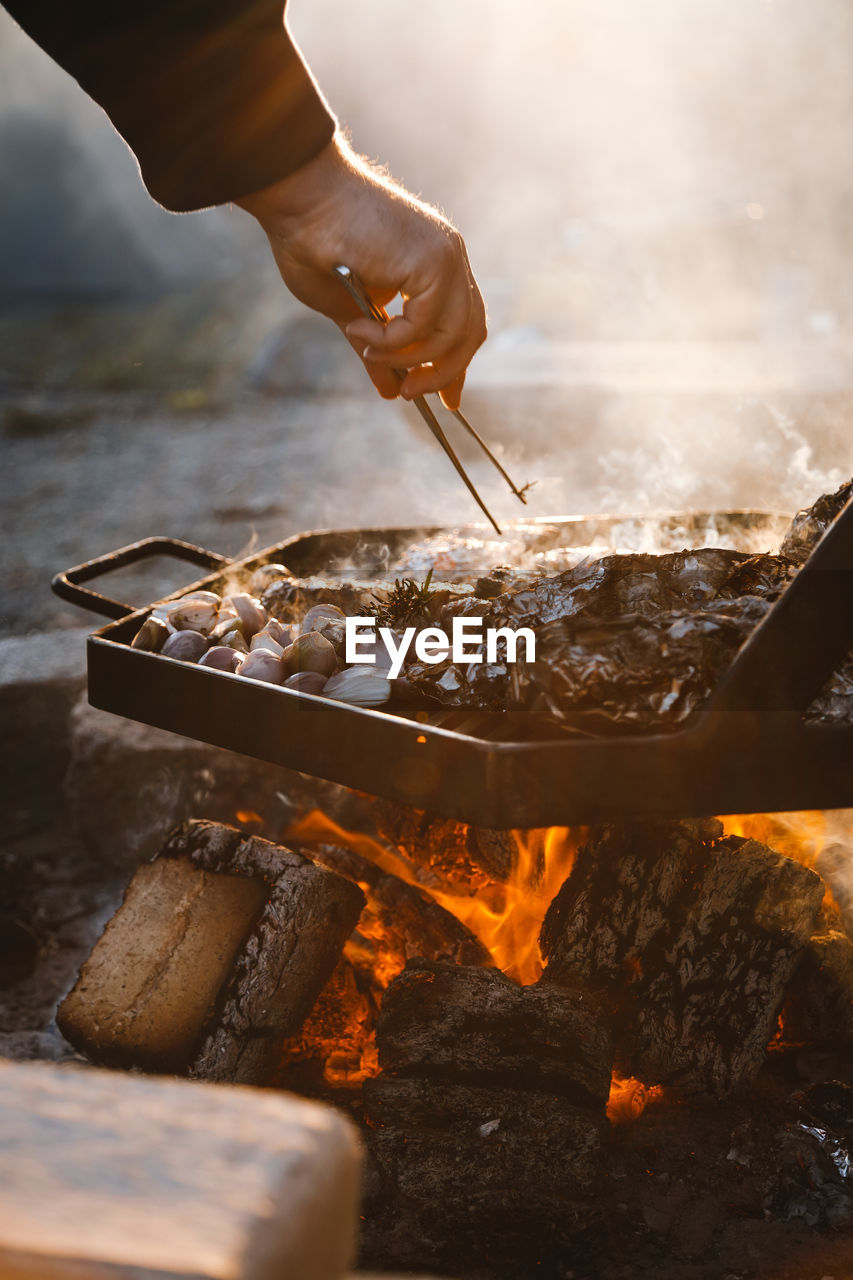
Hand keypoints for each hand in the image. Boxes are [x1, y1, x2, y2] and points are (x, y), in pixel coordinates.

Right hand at [237, 133, 485, 409]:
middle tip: (409, 393)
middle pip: (470, 333)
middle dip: (443, 372)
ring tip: (368, 354)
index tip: (447, 400)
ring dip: (411, 359)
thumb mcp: (350, 312)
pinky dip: (392, 340)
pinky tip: (359, 329)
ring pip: (454, 335)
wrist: (299, 198)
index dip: (455, 364)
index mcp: (434, 264)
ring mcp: (445, 257)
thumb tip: (392, 391)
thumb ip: (378, 348)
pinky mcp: (434, 261)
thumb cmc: (313, 245)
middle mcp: (448, 258)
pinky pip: (425, 325)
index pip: (463, 322)